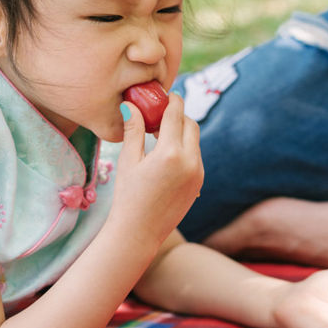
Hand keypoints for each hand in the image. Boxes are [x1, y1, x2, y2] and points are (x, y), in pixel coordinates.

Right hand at [111, 92, 203, 247]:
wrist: (139, 232)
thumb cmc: (128, 196)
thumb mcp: (129, 160)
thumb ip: (134, 130)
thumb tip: (131, 105)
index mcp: (170, 152)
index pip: (176, 114)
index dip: (172, 101)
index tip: (166, 94)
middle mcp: (190, 161)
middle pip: (190, 124)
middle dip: (178, 116)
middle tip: (160, 116)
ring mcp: (198, 173)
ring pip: (194, 141)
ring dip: (181, 133)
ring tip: (160, 136)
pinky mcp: (199, 183)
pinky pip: (196, 157)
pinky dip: (185, 150)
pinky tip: (166, 156)